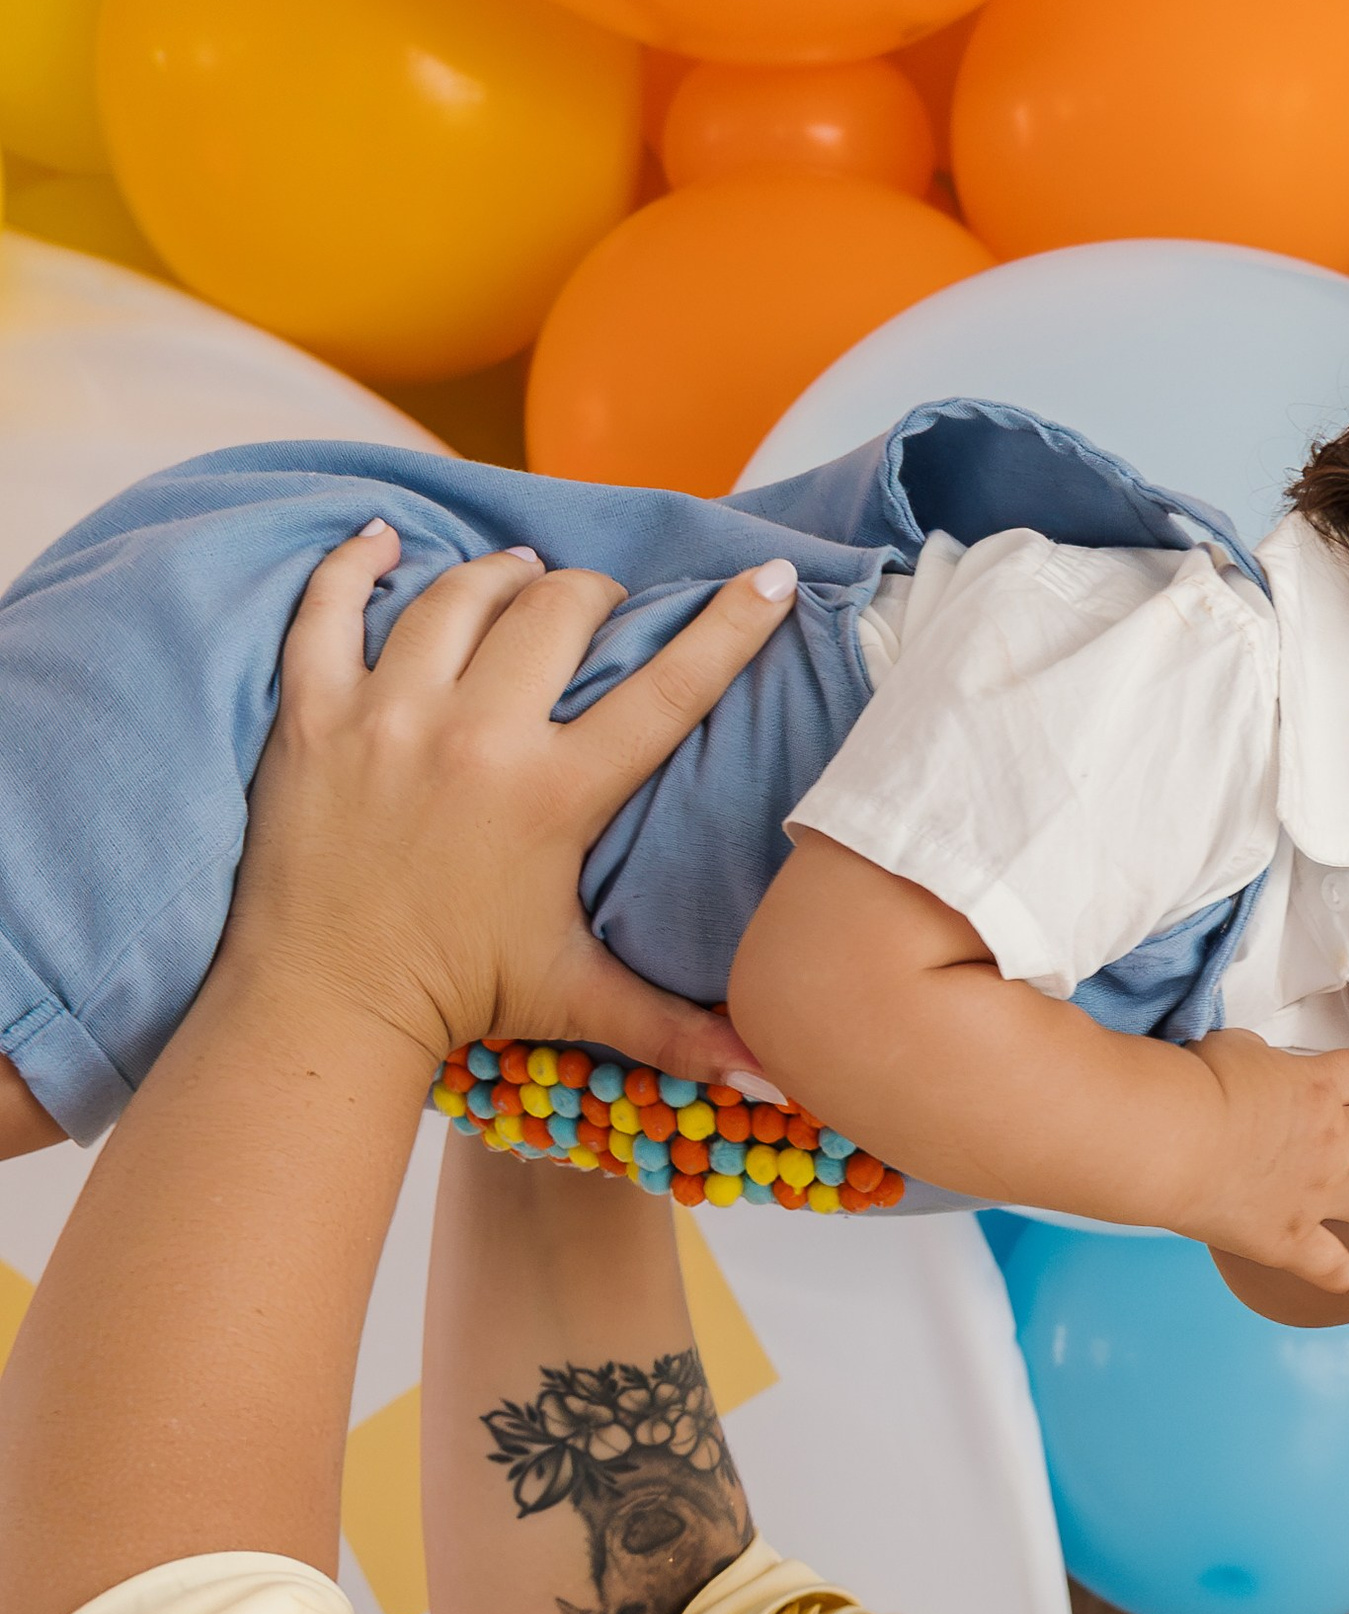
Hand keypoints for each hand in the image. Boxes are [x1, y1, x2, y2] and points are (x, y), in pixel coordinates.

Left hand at [223, 521, 800, 1075]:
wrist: (324, 1006)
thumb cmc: (458, 998)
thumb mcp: (579, 998)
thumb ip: (679, 1030)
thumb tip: (769, 1073)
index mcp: (554, 795)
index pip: (666, 690)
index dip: (727, 627)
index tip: (763, 579)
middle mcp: (476, 737)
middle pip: (556, 610)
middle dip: (592, 594)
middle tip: (597, 609)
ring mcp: (388, 715)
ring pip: (456, 593)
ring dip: (498, 575)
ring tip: (517, 578)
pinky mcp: (314, 715)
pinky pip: (328, 607)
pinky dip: (354, 563)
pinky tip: (382, 540)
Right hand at [1185, 1029, 1348, 1292]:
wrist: (1173, 1137)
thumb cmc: (1194, 1083)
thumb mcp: (1236, 1047)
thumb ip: (1262, 1060)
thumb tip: (1259, 1067)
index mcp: (1319, 1086)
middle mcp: (1333, 1139)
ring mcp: (1319, 1194)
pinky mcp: (1291, 1240)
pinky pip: (1335, 1268)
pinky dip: (1338, 1272)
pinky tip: (1337, 1272)